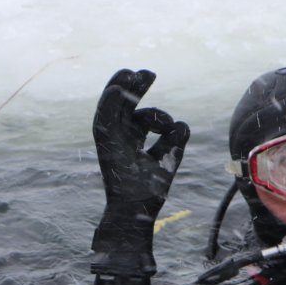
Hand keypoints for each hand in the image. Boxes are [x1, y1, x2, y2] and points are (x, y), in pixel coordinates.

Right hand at [90, 69, 188, 275]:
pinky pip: (103, 116)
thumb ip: (173, 141)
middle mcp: (117, 138)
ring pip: (113, 107)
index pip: (134, 112)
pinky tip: (119, 87)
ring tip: (134, 74)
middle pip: (123, 105)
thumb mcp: (166, 161)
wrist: (135, 212)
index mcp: (129, 141)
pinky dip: (109, 100)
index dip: (141, 96)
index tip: (149, 76)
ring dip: (122, 87)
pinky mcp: (105, 143)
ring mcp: (109, 140)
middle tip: (148, 72)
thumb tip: (182, 123)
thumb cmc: (148, 192)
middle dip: (134, 87)